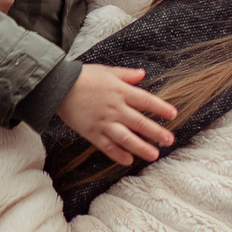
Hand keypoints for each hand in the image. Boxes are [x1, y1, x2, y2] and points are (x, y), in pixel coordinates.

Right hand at [59, 64, 178, 165]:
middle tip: (169, 140)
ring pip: (126, 138)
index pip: (146, 101)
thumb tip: (143, 74)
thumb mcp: (107, 71)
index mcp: (121, 92)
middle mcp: (115, 108)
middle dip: (157, 132)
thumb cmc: (83, 76)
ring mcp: (104, 122)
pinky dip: (118, 154)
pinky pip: (107, 146)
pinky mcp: (92, 132)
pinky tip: (128, 160)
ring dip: (141, 147)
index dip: (161, 108)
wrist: (58, 87)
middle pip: (140, 122)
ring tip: (154, 155)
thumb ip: (126, 75)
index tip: (173, 115)